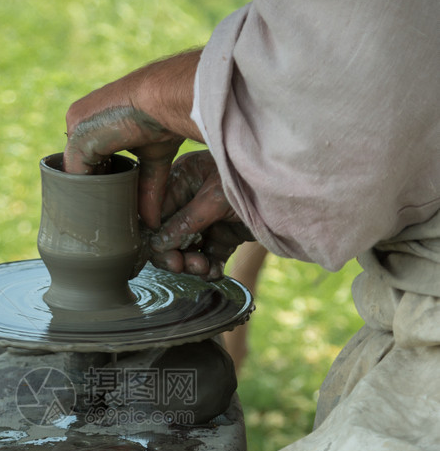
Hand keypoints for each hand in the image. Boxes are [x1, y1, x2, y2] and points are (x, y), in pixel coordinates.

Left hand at [64, 51, 202, 229]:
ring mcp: (75, 126)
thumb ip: (147, 186)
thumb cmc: (164, 118)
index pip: (89, 158)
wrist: (165, 97)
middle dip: (88, 191)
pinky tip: (95, 210)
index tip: (109, 202)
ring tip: (97, 217)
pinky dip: (82, 194)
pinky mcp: (77, 136)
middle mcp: (80, 120)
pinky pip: (73, 174)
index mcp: (96, 121)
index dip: (98, 181)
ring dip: (83, 195)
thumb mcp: (153, 159)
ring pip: (73, 172)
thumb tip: (153, 221)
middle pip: (77, 166)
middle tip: (100, 216)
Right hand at [150, 150, 252, 278]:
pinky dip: (209, 268)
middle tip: (181, 266)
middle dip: (174, 253)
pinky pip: (208, 258)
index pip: (157, 212)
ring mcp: (207, 220)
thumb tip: (157, 244)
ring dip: (192, 264)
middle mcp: (190, 200)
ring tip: (203, 268)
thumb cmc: (251, 179)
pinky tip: (214, 272)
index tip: (164, 254)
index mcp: (182, 179)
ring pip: (187, 251)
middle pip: (168, 235)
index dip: (156, 236)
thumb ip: (186, 221)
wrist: (293, 188)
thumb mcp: (215, 198)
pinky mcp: (223, 238)